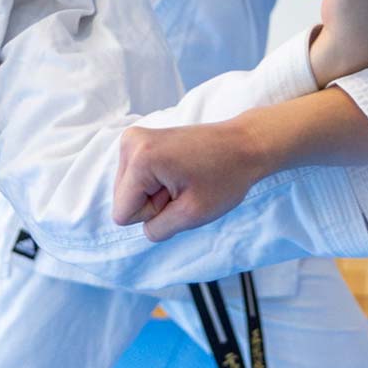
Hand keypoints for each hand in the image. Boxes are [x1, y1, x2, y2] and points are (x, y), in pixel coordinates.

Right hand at [116, 120, 266, 240]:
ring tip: (184, 178)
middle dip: (154, 202)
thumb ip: (157, 229)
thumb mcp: (191, 215)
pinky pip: (136, 178)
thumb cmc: (226, 177)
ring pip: (129, 190)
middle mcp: (130, 143)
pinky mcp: (141, 140)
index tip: (180, 194)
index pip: (123, 214)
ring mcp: (134, 138)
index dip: (154, 214)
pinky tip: (180, 170)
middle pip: (123, 200)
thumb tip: (143, 226)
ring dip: (156, 192)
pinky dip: (157, 181)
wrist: (244, 145)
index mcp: (140, 159)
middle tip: (185, 186)